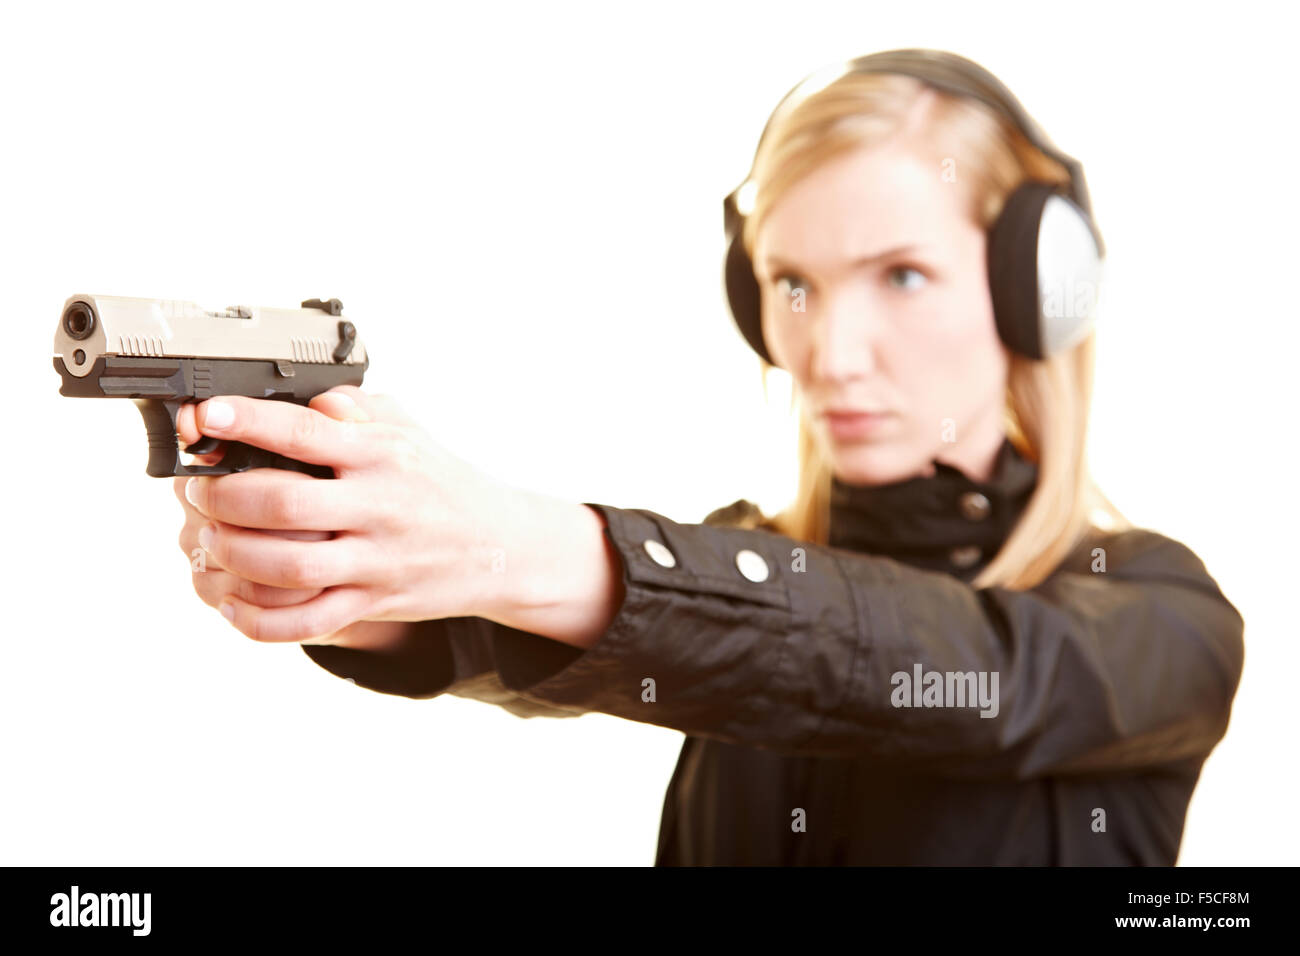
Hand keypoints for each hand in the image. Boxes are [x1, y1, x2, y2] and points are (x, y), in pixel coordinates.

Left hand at [174, 387, 529, 643]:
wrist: (502, 546)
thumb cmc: (443, 482)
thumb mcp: (407, 428)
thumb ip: (354, 407)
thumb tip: (303, 400)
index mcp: (382, 454)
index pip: (305, 433)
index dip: (249, 423)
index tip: (209, 416)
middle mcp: (379, 506)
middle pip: (284, 503)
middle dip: (224, 497)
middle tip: (199, 490)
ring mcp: (377, 560)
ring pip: (290, 566)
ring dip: (235, 553)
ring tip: (212, 538)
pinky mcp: (375, 602)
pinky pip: (309, 622)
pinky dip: (259, 620)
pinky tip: (233, 602)